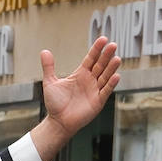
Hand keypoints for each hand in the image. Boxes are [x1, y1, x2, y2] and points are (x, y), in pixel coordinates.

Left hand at [30, 37, 120, 160]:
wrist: (58, 122)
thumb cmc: (55, 104)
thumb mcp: (50, 82)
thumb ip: (48, 67)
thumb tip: (44, 51)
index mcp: (80, 74)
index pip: (91, 58)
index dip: (97, 49)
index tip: (103, 39)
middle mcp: (89, 80)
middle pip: (100, 65)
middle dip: (106, 55)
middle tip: (113, 45)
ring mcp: (95, 90)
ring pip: (105, 76)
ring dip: (111, 68)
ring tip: (117, 58)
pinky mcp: (98, 101)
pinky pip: (106, 91)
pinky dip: (111, 84)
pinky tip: (116, 76)